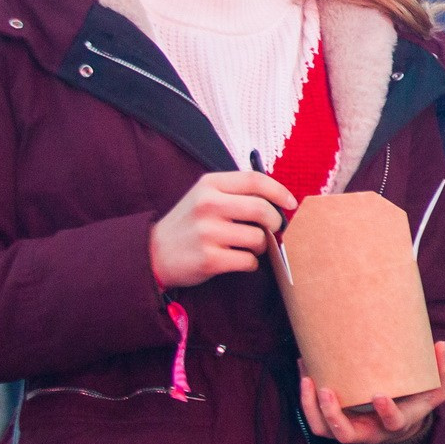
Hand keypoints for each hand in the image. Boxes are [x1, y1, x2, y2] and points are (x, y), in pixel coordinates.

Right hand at [149, 170, 297, 288]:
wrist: (153, 254)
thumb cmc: (190, 224)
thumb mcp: (206, 196)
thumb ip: (237, 193)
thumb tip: (280, 201)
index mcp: (209, 184)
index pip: (255, 180)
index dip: (279, 191)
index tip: (290, 203)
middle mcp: (208, 205)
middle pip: (262, 209)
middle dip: (275, 222)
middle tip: (273, 229)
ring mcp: (208, 233)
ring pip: (259, 238)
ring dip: (262, 246)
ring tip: (249, 247)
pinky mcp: (209, 259)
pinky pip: (249, 261)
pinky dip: (250, 263)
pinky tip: (238, 261)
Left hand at [303, 343, 444, 443]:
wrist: (397, 422)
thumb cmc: (416, 403)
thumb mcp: (436, 392)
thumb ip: (442, 372)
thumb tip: (441, 345)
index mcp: (396, 425)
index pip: (392, 424)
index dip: (386, 412)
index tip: (379, 395)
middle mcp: (369, 432)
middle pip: (344, 433)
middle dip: (332, 414)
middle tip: (326, 390)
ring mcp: (349, 428)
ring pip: (323, 428)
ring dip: (311, 406)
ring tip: (307, 376)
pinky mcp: (335, 422)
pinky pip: (315, 417)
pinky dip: (306, 397)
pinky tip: (305, 368)